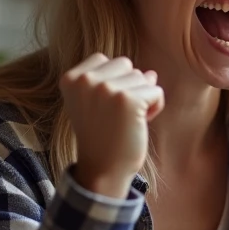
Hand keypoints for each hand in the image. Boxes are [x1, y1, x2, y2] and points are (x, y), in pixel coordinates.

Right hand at [60, 53, 163, 197]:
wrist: (103, 169)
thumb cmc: (102, 137)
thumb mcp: (99, 103)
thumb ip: (117, 82)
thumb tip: (150, 73)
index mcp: (71, 78)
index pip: (104, 60)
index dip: (113, 81)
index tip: (105, 107)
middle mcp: (86, 80)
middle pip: (125, 65)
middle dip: (129, 87)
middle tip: (118, 116)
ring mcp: (106, 89)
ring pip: (142, 77)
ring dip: (143, 98)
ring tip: (127, 120)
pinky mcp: (128, 100)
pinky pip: (156, 91)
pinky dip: (155, 107)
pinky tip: (141, 123)